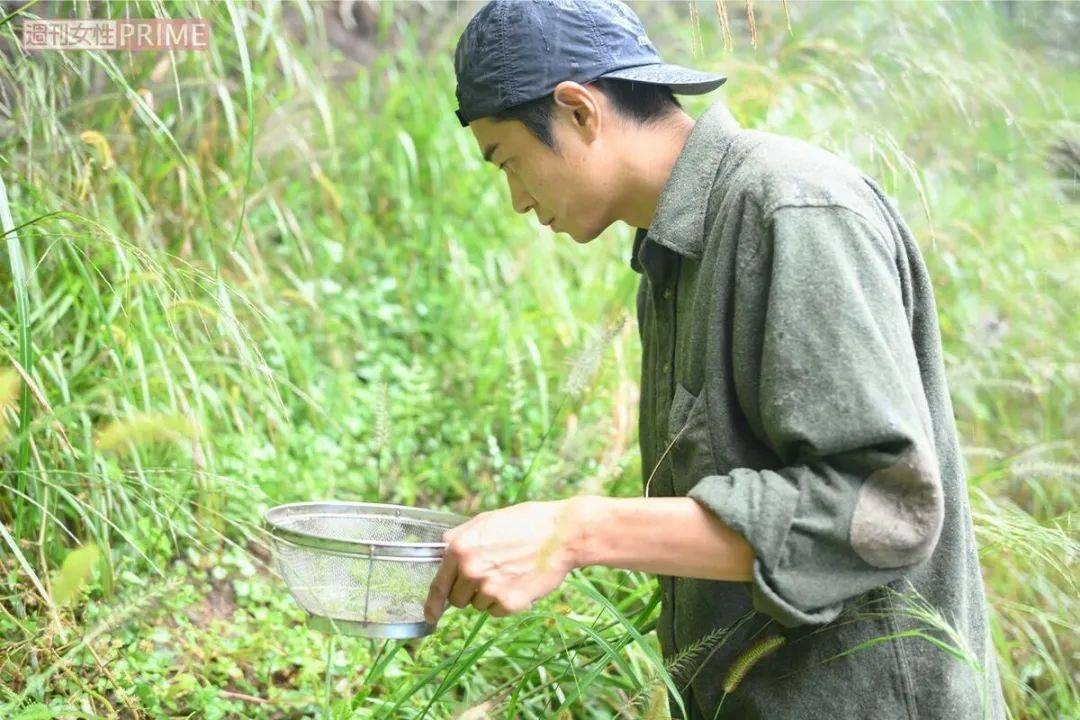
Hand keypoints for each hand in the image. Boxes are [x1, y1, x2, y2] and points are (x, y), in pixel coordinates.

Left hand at [423, 499, 584, 624]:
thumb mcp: (486, 520)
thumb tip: (443, 546)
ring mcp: (489, 588)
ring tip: (510, 573)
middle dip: (468, 592)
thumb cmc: (525, 523)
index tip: (430, 616)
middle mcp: (470, 570)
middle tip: (490, 575)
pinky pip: (497, 611)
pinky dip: (506, 602)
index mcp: (460, 549)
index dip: (432, 604)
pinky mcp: (509, 603)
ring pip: (478, 606)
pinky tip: (519, 582)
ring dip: (489, 596)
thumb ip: (460, 536)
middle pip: (457, 599)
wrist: (561, 534)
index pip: (438, 585)